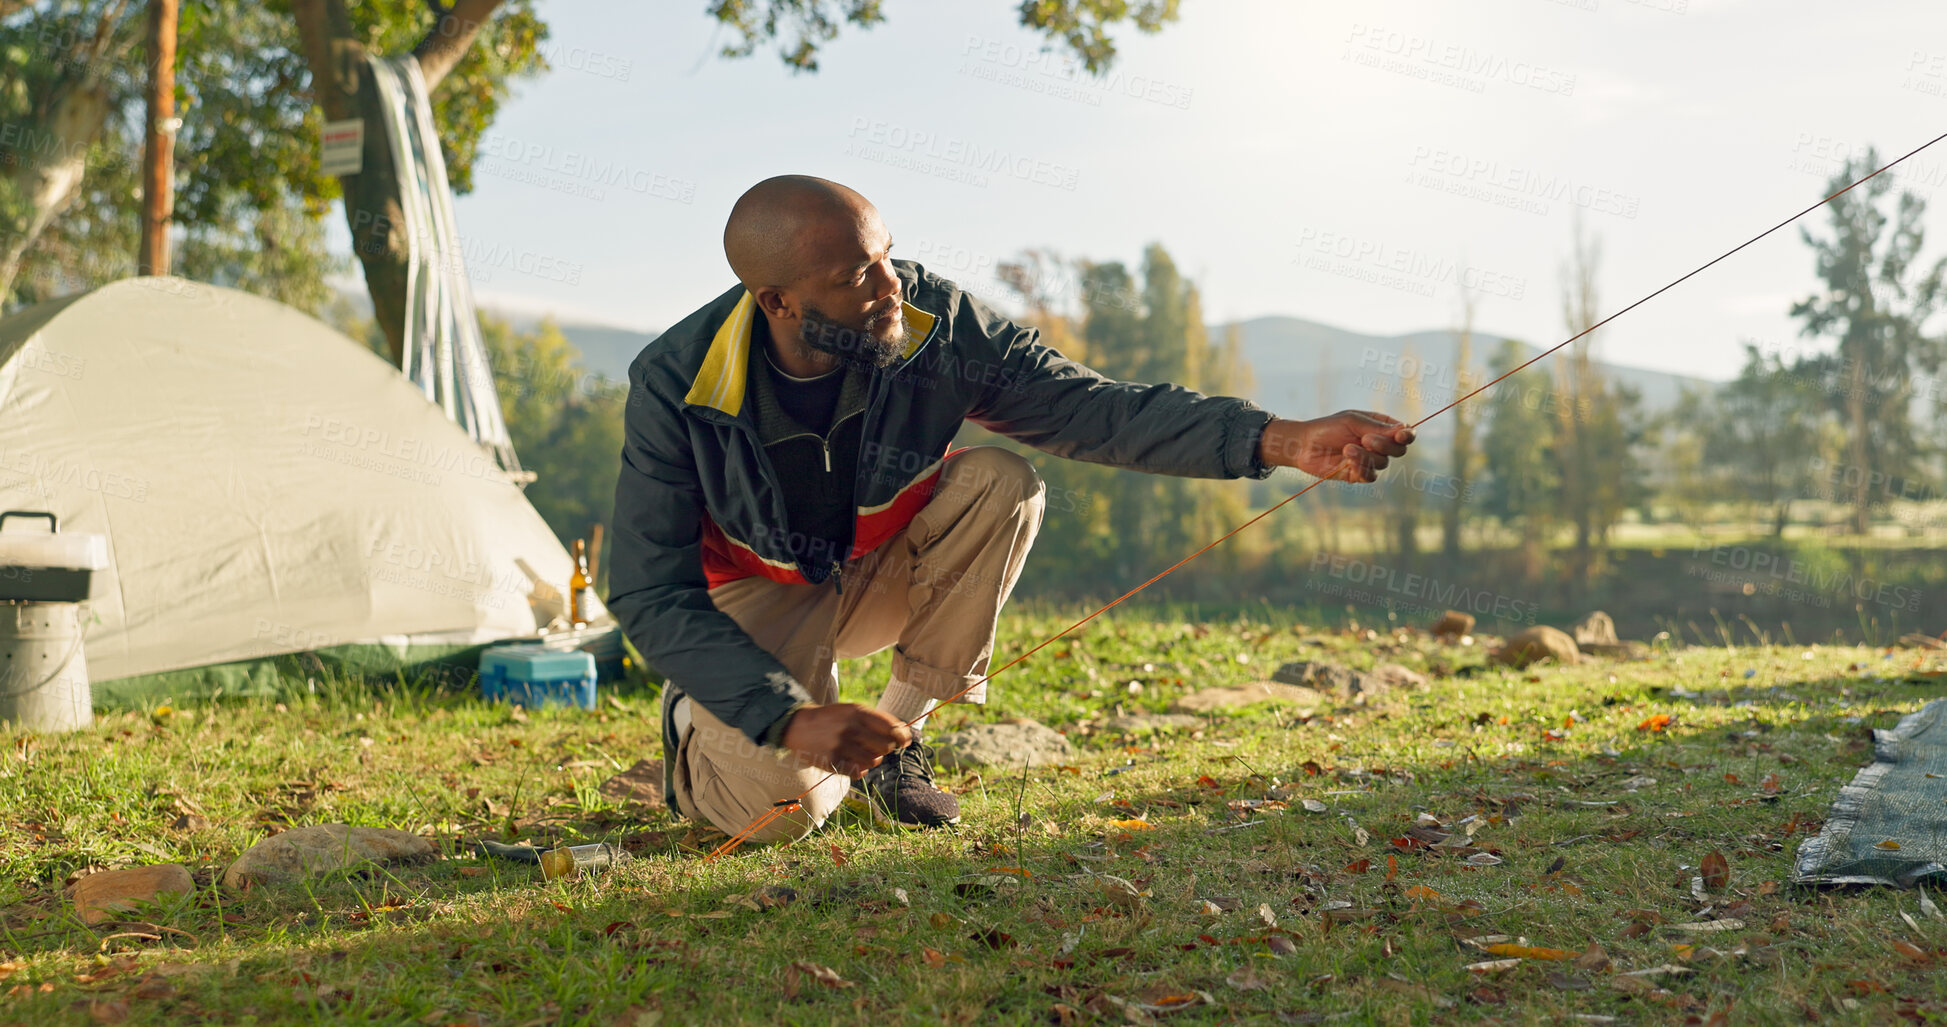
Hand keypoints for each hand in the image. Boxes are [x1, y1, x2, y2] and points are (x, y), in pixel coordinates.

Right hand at [779, 703, 911, 777]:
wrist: (798, 726)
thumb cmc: (833, 719)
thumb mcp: (852, 711)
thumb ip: (876, 721)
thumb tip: (905, 736)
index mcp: (857, 712)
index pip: (891, 727)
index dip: (902, 736)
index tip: (905, 741)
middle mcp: (850, 728)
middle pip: (885, 746)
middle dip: (884, 748)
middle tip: (874, 745)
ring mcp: (840, 746)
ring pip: (874, 761)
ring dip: (871, 759)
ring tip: (860, 752)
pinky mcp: (832, 762)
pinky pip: (859, 772)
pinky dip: (859, 769)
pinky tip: (851, 761)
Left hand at [1259, 412, 1414, 482]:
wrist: (1304, 444)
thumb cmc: (1328, 427)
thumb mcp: (1353, 421)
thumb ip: (1378, 428)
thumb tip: (1404, 430)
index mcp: (1380, 427)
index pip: (1404, 433)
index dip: (1407, 435)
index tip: (1401, 435)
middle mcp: (1378, 444)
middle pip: (1399, 450)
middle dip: (1385, 445)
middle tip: (1366, 439)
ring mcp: (1369, 460)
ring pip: (1383, 463)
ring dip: (1367, 456)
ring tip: (1347, 448)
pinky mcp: (1358, 474)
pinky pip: (1371, 476)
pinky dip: (1362, 468)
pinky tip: (1348, 461)